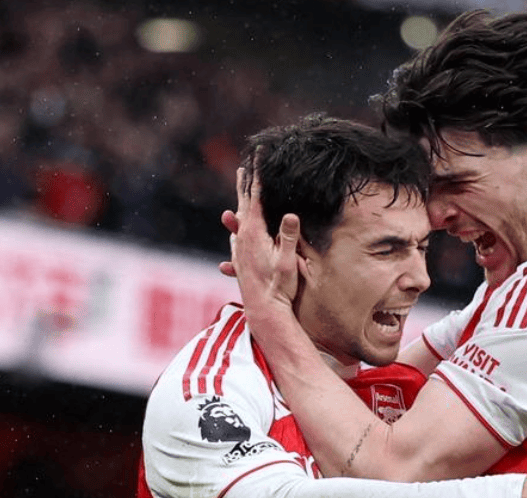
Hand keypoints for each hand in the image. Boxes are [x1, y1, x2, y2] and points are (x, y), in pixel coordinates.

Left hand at [219, 166, 303, 314]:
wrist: (264, 313)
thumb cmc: (279, 288)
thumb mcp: (287, 261)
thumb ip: (288, 237)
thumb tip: (290, 214)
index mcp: (253, 232)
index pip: (255, 196)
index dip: (257, 174)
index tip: (257, 156)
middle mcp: (242, 238)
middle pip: (243, 203)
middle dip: (244, 183)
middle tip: (244, 165)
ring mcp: (238, 249)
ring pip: (238, 220)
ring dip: (241, 203)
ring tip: (241, 192)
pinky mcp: (239, 260)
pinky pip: (237, 236)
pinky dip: (239, 225)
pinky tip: (237, 226)